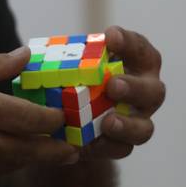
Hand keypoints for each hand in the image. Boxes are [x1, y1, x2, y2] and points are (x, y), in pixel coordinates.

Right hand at [0, 48, 77, 186]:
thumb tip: (22, 56)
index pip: (23, 117)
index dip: (49, 120)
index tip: (62, 118)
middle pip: (23, 150)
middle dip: (52, 152)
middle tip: (72, 151)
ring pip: (5, 165)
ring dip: (29, 160)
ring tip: (47, 155)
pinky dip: (0, 165)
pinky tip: (6, 157)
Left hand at [82, 26, 164, 159]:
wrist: (77, 112)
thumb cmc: (82, 75)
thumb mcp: (77, 60)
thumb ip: (71, 54)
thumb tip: (32, 53)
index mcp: (137, 63)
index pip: (140, 49)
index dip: (129, 42)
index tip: (110, 36)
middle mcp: (144, 92)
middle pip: (153, 91)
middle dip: (134, 88)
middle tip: (113, 85)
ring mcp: (137, 120)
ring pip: (144, 128)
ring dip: (127, 125)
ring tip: (109, 122)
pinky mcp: (122, 143)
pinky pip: (122, 149)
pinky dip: (107, 146)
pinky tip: (92, 143)